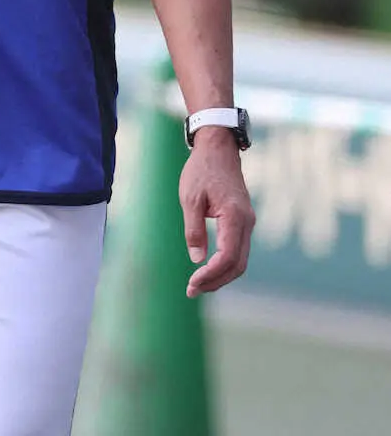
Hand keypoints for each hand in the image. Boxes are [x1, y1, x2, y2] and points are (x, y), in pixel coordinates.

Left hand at [179, 127, 254, 297]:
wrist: (218, 149)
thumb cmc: (202, 170)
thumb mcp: (190, 198)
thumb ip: (194, 229)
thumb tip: (197, 260)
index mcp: (235, 217)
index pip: (227, 257)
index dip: (210, 274)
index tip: (192, 283)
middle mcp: (247, 222)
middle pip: (237, 264)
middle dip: (216, 281)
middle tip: (192, 290)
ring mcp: (248, 222)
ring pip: (240, 260)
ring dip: (221, 275)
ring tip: (198, 284)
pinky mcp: (244, 221)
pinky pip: (238, 250)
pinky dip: (225, 264)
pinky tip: (209, 269)